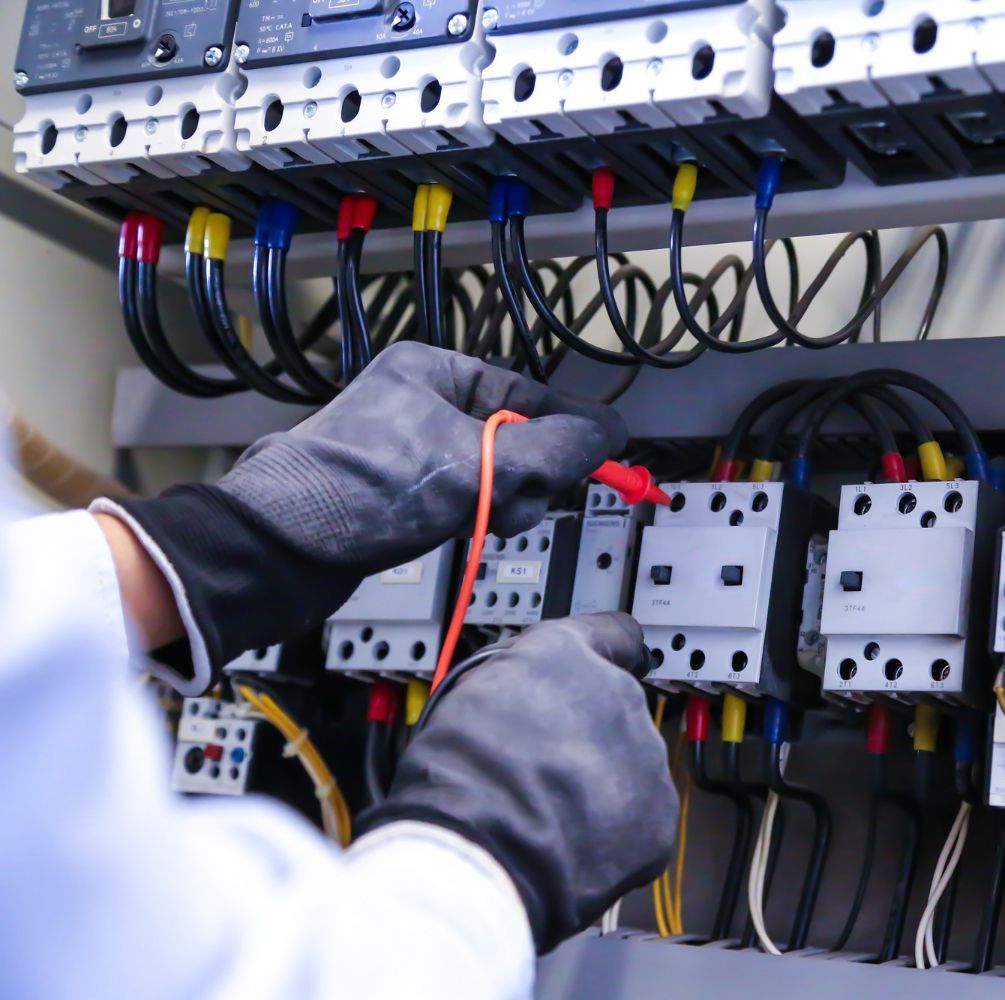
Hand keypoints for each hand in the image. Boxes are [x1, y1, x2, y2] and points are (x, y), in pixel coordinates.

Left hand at [220, 341, 624, 569]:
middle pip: (517, 437)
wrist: (277, 551)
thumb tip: (608, 434)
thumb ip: (553, 448)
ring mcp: (410, 449)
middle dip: (524, 476)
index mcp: (433, 370)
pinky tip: (456, 530)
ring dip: (499, 502)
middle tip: (513, 497)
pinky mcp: (401, 491)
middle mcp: (421, 402)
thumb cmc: (353, 493)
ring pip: (494, 474)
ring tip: (474, 520)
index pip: (531, 391)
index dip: (571, 428)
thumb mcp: (474, 465)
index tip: (611, 454)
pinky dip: (472, 517)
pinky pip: (465, 498)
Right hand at [357, 614, 676, 952]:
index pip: (611, 634)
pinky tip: (571, 846)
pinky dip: (616, 836)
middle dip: (587, 738)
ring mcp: (644, 754)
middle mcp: (616, 693)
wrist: (479, 852)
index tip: (609, 666)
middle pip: (615, 710)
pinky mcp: (659, 812)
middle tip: (544, 770)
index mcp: (565, 654)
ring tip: (550, 816)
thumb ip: (515, 687)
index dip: (606, 656)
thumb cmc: (457, 778)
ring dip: (601, 788)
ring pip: (630, 767)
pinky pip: (641, 820)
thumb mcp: (467, 696)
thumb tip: (519, 703)